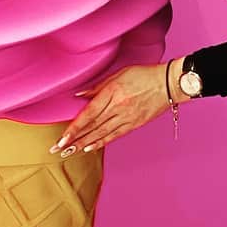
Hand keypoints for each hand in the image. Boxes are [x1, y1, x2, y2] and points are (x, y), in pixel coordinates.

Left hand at [49, 62, 180, 156]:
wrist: (168, 84)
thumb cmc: (144, 75)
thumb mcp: (119, 74)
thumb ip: (98, 87)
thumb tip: (80, 96)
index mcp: (112, 93)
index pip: (88, 114)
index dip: (74, 128)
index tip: (61, 138)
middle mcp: (118, 108)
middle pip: (92, 127)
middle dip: (73, 139)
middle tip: (58, 149)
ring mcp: (126, 117)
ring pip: (101, 134)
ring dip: (84, 144)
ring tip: (70, 152)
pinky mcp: (134, 124)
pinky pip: (114, 135)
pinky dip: (101, 142)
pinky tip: (89, 148)